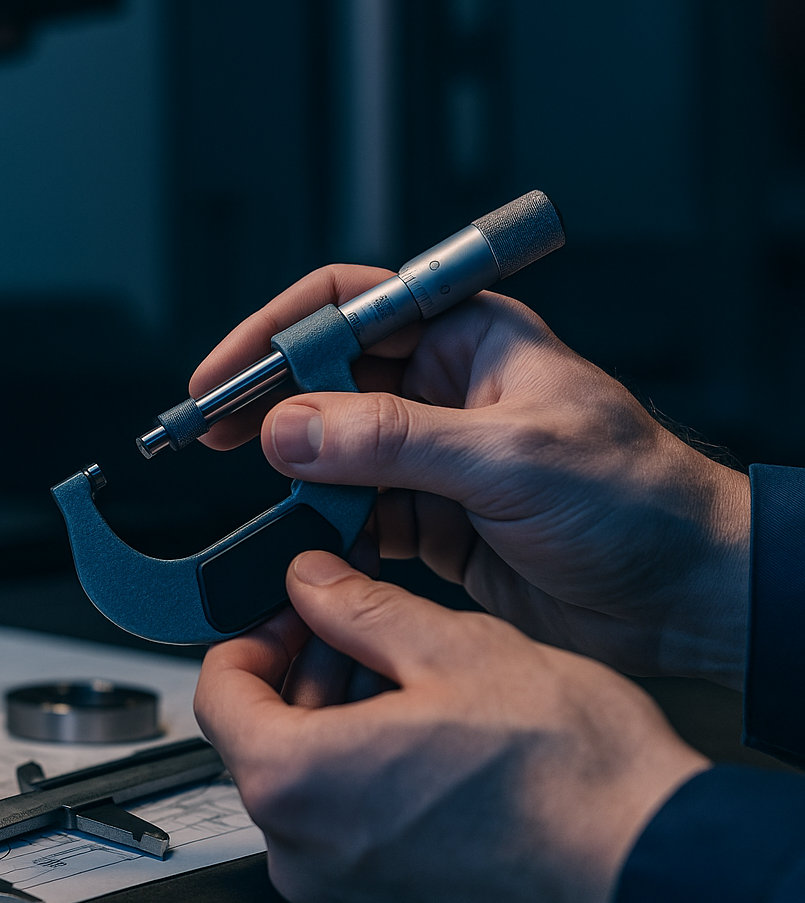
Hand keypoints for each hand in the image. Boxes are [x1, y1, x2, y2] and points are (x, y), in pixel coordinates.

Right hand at [192, 266, 750, 686]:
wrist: (688, 597)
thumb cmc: (641, 502)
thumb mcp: (510, 459)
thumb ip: (391, 443)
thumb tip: (291, 429)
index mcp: (470, 339)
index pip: (351, 305)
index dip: (278, 332)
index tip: (225, 375)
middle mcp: (443, 391)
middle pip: (327, 380)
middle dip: (269, 408)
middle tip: (215, 437)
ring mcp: (433, 457)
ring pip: (331, 452)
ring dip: (294, 476)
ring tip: (265, 499)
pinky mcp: (431, 519)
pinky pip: (353, 513)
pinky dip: (323, 529)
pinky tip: (308, 543)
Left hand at [193, 551, 709, 902]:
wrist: (651, 871)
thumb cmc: (569, 779)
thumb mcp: (453, 648)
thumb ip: (358, 606)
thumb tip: (311, 580)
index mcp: (294, 780)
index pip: (216, 691)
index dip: (254, 632)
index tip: (292, 607)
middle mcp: (302, 846)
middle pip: (258, 732)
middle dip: (303, 665)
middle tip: (355, 620)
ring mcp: (342, 881)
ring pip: (304, 772)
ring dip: (337, 708)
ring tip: (407, 663)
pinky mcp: (386, 895)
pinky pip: (342, 813)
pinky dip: (364, 759)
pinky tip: (427, 720)